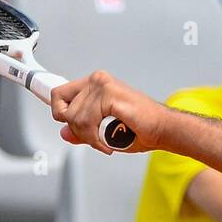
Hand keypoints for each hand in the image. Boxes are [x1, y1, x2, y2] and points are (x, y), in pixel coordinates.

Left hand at [50, 70, 166, 154]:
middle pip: (64, 111)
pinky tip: (110, 141)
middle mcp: (97, 80)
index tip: (62, 121)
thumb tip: (64, 132)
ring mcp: (103, 85)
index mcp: (95, 84)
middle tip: (98, 139)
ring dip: (90, 138)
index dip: (58, 111)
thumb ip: (82, 130)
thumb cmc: (141, 128)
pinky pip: (87, 122)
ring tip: (107, 141)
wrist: (163, 129)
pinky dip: (97, 138)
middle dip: (80, 132)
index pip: (59, 94)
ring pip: (75, 119)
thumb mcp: (103, 131)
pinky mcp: (109, 95)